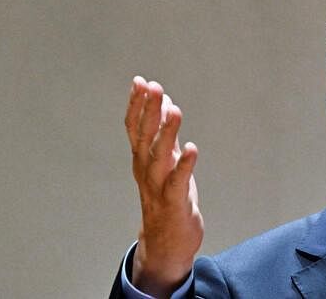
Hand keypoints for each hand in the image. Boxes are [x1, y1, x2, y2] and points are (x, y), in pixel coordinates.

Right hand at [125, 76, 203, 296]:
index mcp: (142, 159)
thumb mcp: (164, 161)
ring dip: (166, 132)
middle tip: (154, 87)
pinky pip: (178, 182)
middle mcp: (146, 171)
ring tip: (175, 110)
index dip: (136, 105)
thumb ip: (162, 133)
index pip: (135, 128)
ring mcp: (158, 187)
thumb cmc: (166, 198)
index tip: (140, 81)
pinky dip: (184, 165)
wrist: (165, 244)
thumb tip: (164, 102)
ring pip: (159, 156)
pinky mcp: (174, 202)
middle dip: (149, 111)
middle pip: (144, 137)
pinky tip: (191, 148)